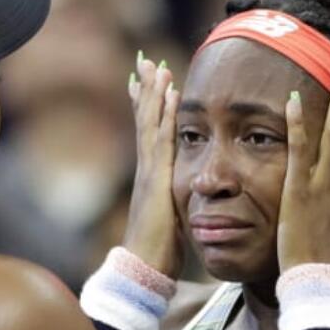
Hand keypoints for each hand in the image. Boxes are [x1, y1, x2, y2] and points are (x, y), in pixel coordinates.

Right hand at [124, 53, 185, 277]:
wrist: (143, 267)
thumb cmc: (158, 251)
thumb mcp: (171, 221)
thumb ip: (176, 205)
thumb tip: (185, 201)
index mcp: (150, 178)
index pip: (148, 135)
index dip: (148, 109)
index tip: (147, 84)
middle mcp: (146, 169)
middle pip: (144, 121)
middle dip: (145, 91)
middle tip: (145, 62)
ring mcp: (149, 172)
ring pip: (150, 123)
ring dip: (154, 93)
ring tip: (156, 66)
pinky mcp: (156, 178)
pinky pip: (162, 138)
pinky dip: (165, 114)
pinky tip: (171, 94)